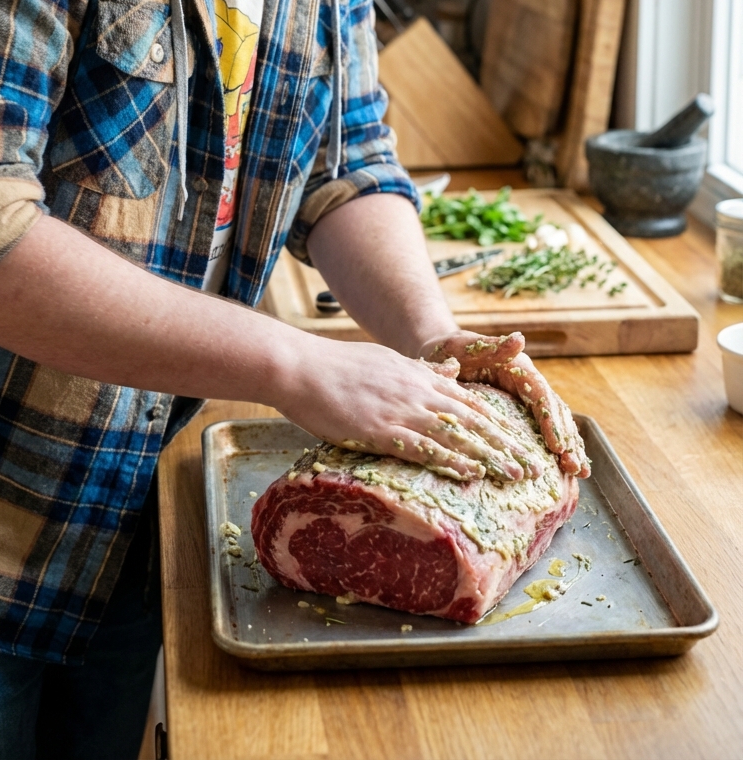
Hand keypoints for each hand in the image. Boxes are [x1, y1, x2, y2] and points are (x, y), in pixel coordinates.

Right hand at [273, 338, 547, 482]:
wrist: (301, 367)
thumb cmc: (337, 367)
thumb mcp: (387, 361)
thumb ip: (421, 371)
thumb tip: (450, 372)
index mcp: (419, 377)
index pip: (469, 402)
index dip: (497, 424)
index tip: (521, 443)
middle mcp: (417, 391)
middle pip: (472, 420)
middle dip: (506, 445)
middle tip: (534, 468)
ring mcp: (401, 410)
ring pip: (456, 434)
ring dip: (489, 456)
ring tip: (516, 475)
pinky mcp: (381, 428)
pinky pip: (423, 447)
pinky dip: (451, 460)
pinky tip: (471, 473)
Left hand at [419, 330, 590, 477]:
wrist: (438, 355)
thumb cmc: (447, 350)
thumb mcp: (462, 345)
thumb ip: (490, 345)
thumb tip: (520, 339)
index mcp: (517, 366)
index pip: (541, 394)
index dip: (551, 421)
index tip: (558, 446)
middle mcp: (527, 380)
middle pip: (554, 410)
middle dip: (567, 439)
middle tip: (576, 467)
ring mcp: (525, 396)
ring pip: (555, 421)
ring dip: (569, 445)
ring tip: (579, 472)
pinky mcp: (520, 409)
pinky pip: (543, 428)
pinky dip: (557, 446)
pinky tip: (565, 467)